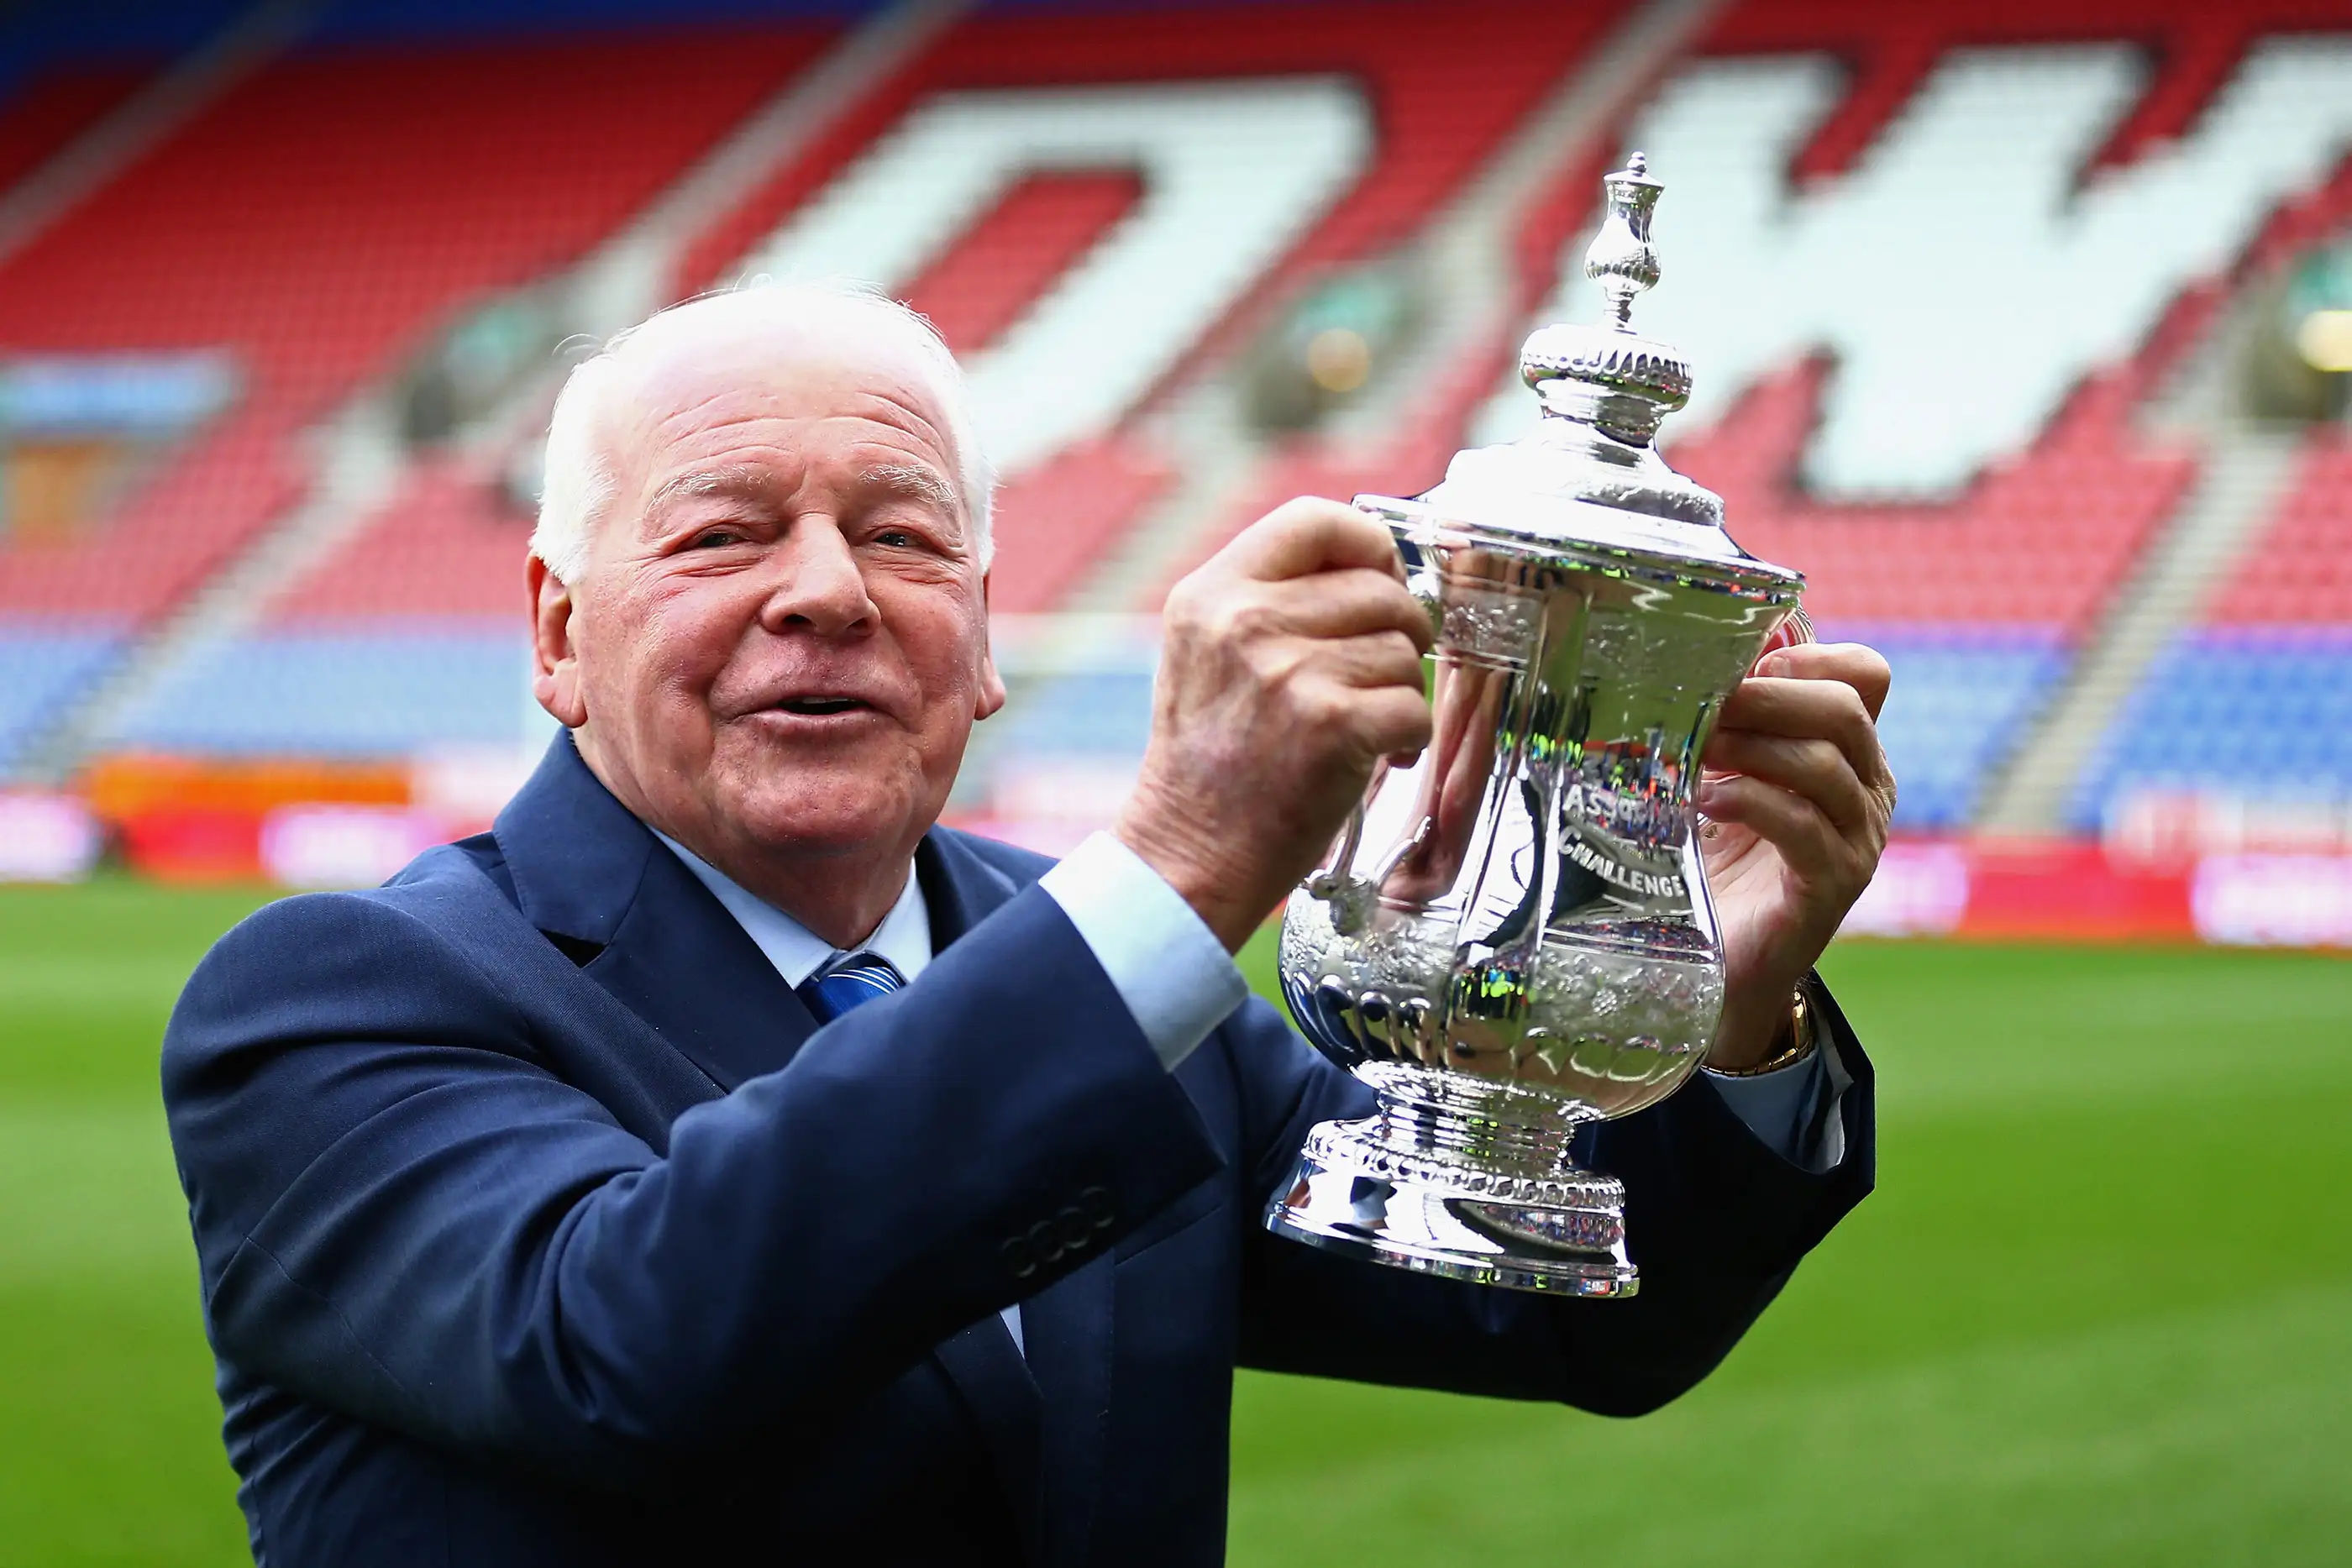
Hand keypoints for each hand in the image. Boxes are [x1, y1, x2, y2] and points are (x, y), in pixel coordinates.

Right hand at [1118, 498, 1433, 950]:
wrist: (1190, 855)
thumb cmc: (1210, 764)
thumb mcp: (1208, 653)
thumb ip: (1270, 600)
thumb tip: (1376, 568)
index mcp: (1211, 592)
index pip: (1317, 519)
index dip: (1368, 545)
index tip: (1378, 584)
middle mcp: (1244, 620)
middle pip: (1378, 588)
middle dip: (1397, 634)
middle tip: (1374, 679)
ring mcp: (1288, 671)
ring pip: (1403, 649)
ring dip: (1399, 692)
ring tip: (1359, 727)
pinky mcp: (1330, 724)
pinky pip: (1413, 708)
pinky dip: (1407, 740)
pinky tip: (1373, 758)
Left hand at [1696, 641, 1896, 1068]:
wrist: (1721, 959)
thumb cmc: (1718, 857)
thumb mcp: (1724, 774)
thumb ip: (1728, 722)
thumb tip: (1695, 656)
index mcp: (1850, 751)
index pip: (1866, 674)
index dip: (1809, 657)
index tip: (1743, 666)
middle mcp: (1867, 790)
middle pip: (1846, 711)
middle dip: (1769, 695)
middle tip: (1707, 699)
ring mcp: (1859, 839)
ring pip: (1825, 764)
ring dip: (1752, 746)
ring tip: (1695, 749)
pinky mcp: (1833, 885)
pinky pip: (1804, 826)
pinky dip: (1750, 800)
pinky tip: (1707, 798)